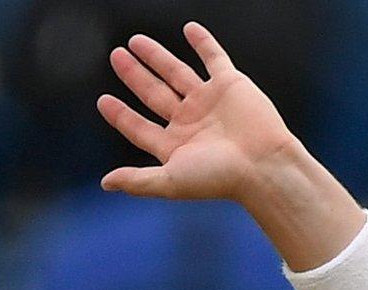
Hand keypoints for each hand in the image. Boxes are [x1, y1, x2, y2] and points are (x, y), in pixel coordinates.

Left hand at [95, 22, 298, 201]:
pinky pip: (213, 58)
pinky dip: (202, 43)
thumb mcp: (171, 181)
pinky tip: (188, 28)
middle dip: (134, 75)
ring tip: (136, 42)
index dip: (120, 115)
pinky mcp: (230, 85)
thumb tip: (106, 183)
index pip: (139, 127)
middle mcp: (190, 122)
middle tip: (116, 56)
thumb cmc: (219, 178)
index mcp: (175, 145)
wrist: (263, 164)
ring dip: (156, 57)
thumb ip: (138, 180)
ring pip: (176, 73)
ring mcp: (209, 101)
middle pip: (153, 93)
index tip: (103, 100)